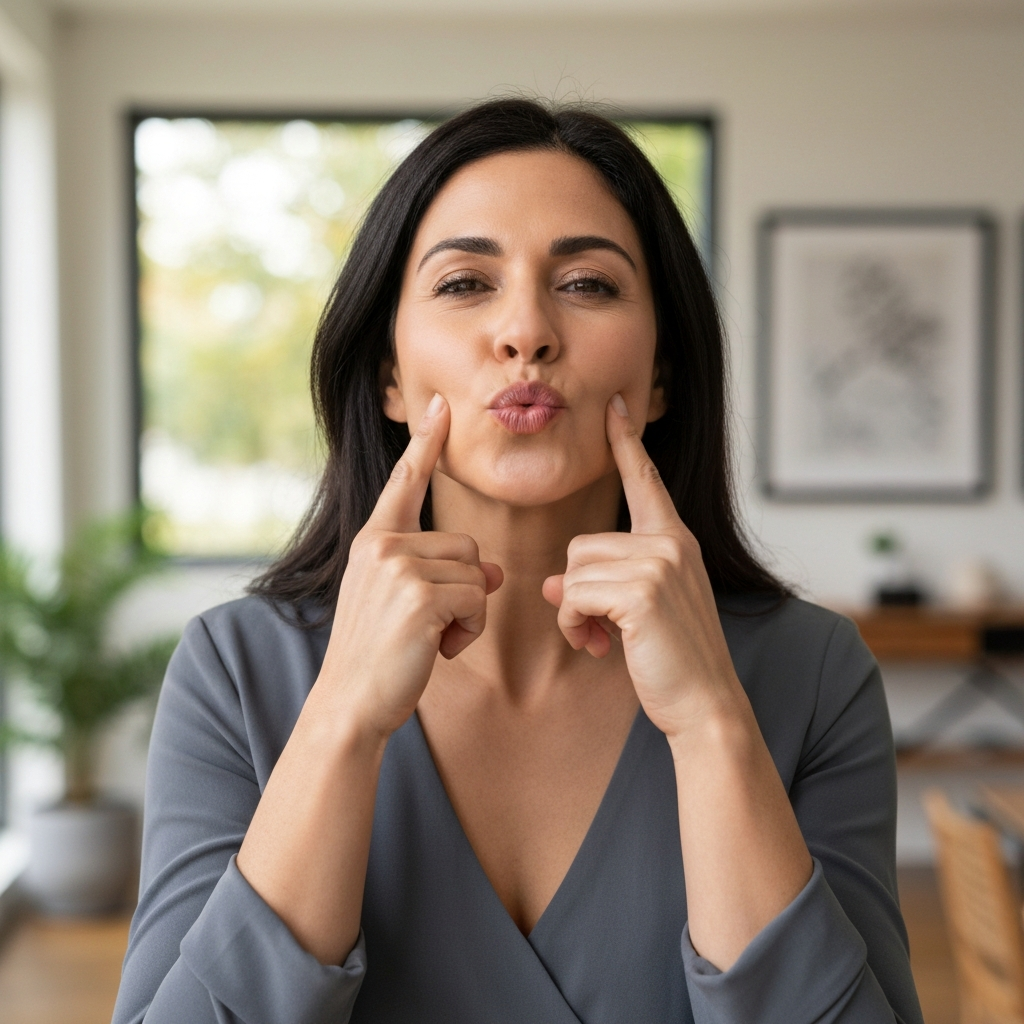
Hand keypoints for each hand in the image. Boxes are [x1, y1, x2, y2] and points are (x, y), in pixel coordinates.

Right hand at [317, 393, 502, 738]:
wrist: (350, 703)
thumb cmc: (378, 655)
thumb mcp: (403, 603)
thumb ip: (438, 573)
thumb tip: (493, 569)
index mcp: (372, 541)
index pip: (404, 483)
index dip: (425, 443)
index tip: (439, 404)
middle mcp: (382, 545)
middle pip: (466, 545)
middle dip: (464, 589)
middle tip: (430, 625)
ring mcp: (398, 568)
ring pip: (476, 572)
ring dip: (468, 613)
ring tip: (431, 639)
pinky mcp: (419, 596)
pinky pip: (478, 599)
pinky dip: (470, 630)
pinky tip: (439, 649)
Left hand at [542, 394, 741, 737]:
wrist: (706, 705)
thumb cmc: (673, 660)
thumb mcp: (637, 611)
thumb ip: (602, 584)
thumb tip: (551, 585)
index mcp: (675, 541)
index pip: (645, 481)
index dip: (626, 443)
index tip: (615, 405)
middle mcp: (671, 543)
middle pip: (582, 545)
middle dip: (578, 591)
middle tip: (597, 630)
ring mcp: (659, 564)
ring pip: (575, 570)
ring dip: (574, 612)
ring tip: (600, 640)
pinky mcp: (643, 593)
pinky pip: (575, 596)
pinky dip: (573, 626)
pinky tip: (596, 646)